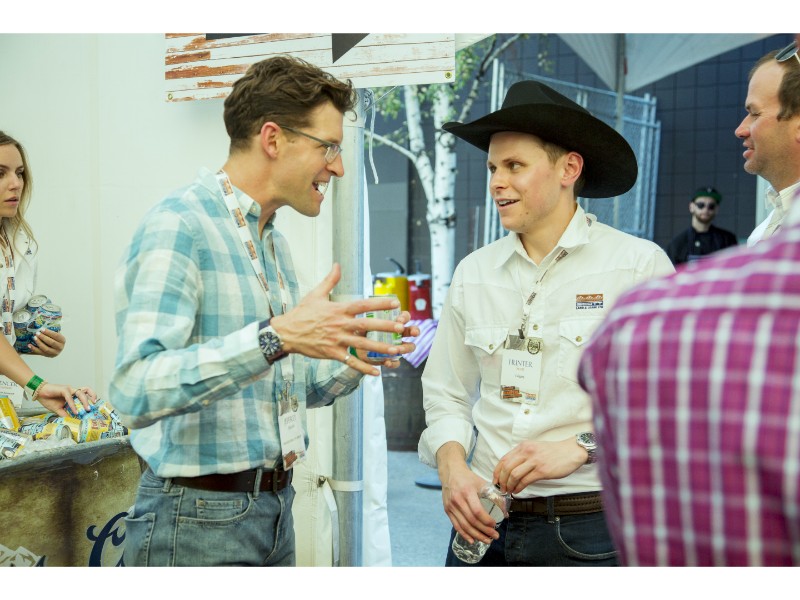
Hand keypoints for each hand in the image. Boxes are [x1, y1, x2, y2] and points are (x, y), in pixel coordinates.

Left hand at [27, 328, 65, 356]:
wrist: (56, 348)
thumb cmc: (55, 339)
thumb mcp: (56, 334)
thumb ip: (52, 331)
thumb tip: (42, 324)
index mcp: (62, 340)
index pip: (56, 336)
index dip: (49, 332)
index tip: (42, 329)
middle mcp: (60, 347)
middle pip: (51, 342)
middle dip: (43, 337)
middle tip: (37, 333)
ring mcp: (54, 353)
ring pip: (46, 348)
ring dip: (39, 343)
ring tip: (34, 337)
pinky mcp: (48, 356)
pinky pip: (40, 353)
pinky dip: (34, 349)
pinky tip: (29, 345)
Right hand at [35, 384, 97, 416]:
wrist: (39, 394)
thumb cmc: (49, 399)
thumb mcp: (58, 410)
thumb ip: (65, 414)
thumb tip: (72, 421)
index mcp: (73, 395)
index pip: (85, 393)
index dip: (92, 397)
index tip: (95, 405)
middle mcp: (72, 391)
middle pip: (86, 391)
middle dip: (91, 398)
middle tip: (93, 407)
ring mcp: (68, 389)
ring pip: (80, 393)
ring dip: (85, 401)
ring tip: (87, 409)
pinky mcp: (63, 389)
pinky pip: (70, 397)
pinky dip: (73, 404)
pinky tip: (75, 411)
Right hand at [270, 264, 410, 375]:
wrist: (286, 332)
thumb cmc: (302, 313)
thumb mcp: (316, 294)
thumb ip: (330, 280)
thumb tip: (337, 264)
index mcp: (338, 309)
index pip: (362, 305)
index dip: (379, 303)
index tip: (395, 302)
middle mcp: (339, 324)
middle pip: (365, 325)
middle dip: (384, 326)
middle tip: (400, 327)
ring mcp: (336, 340)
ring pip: (361, 345)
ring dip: (379, 348)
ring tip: (396, 351)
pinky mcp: (332, 353)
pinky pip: (350, 361)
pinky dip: (363, 368)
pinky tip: (376, 372)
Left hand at [350, 310, 419, 368]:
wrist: (353, 345)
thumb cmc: (360, 328)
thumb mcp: (362, 321)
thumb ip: (367, 317)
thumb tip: (367, 310)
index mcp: (393, 321)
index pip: (404, 317)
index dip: (405, 317)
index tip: (400, 319)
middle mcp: (398, 333)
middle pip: (411, 331)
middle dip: (414, 331)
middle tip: (413, 333)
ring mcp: (395, 346)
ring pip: (408, 347)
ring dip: (405, 348)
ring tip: (398, 349)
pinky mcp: (389, 358)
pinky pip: (396, 362)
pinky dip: (393, 363)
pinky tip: (386, 362)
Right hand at [437, 442, 498, 544]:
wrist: (451, 472)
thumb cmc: (468, 478)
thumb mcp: (481, 483)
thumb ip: (494, 496)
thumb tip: (505, 513)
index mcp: (467, 491)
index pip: (477, 511)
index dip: (487, 521)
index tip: (495, 525)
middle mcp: (457, 500)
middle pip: (472, 520)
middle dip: (484, 531)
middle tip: (495, 536)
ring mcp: (451, 506)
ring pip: (464, 525)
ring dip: (476, 535)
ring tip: (487, 540)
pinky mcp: (447, 510)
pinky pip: (456, 525)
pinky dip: (464, 534)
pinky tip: (472, 540)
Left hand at [492, 438, 585, 494]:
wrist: (571, 451)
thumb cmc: (553, 452)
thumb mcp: (534, 448)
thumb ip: (523, 456)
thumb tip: (510, 470)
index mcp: (523, 446)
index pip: (504, 459)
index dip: (497, 472)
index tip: (495, 480)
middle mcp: (527, 452)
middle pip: (506, 468)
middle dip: (501, 481)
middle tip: (501, 489)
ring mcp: (534, 461)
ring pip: (514, 475)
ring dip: (509, 485)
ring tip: (509, 491)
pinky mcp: (542, 470)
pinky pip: (525, 481)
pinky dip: (519, 487)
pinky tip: (518, 491)